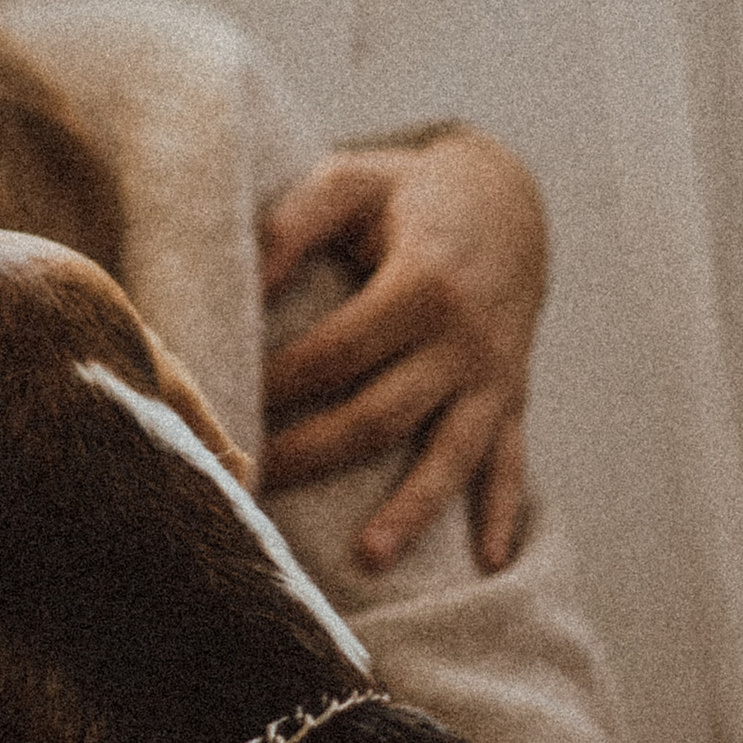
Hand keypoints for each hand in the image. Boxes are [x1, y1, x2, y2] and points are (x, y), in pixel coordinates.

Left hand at [256, 128, 546, 572]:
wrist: (507, 196)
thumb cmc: (407, 191)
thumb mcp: (349, 179)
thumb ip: (291, 225)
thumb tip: (242, 286)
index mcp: (425, 283)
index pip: (339, 352)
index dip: (281, 384)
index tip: (228, 408)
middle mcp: (467, 338)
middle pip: (382, 414)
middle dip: (313, 454)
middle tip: (252, 484)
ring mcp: (495, 374)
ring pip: (452, 453)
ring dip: (412, 510)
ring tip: (367, 558)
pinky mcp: (513, 395)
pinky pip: (512, 460)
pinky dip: (503, 511)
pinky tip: (489, 563)